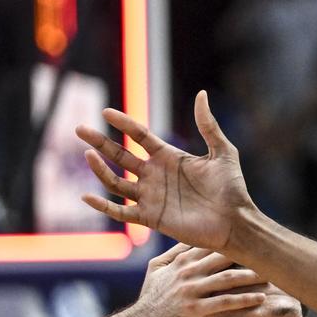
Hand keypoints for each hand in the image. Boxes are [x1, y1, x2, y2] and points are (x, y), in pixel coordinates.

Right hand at [75, 90, 255, 249]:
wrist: (236, 222)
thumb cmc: (233, 188)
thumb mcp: (222, 152)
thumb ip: (208, 125)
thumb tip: (201, 93)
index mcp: (169, 157)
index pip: (139, 136)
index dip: (123, 123)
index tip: (106, 112)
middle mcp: (155, 175)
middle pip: (120, 155)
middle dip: (100, 142)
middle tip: (80, 128)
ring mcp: (151, 197)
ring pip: (115, 181)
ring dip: (100, 169)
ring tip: (88, 154)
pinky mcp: (150, 218)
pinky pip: (121, 212)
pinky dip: (103, 206)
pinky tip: (87, 196)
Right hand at [114, 245, 264, 316]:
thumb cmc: (150, 298)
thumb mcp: (156, 269)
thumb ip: (175, 253)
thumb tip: (192, 238)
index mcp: (181, 261)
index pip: (212, 245)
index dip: (235, 241)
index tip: (256, 239)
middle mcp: (187, 272)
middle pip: (225, 258)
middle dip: (249, 255)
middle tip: (272, 255)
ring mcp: (190, 290)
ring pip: (228, 279)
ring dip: (252, 277)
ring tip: (272, 275)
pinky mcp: (193, 309)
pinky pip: (224, 302)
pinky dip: (244, 299)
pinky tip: (260, 299)